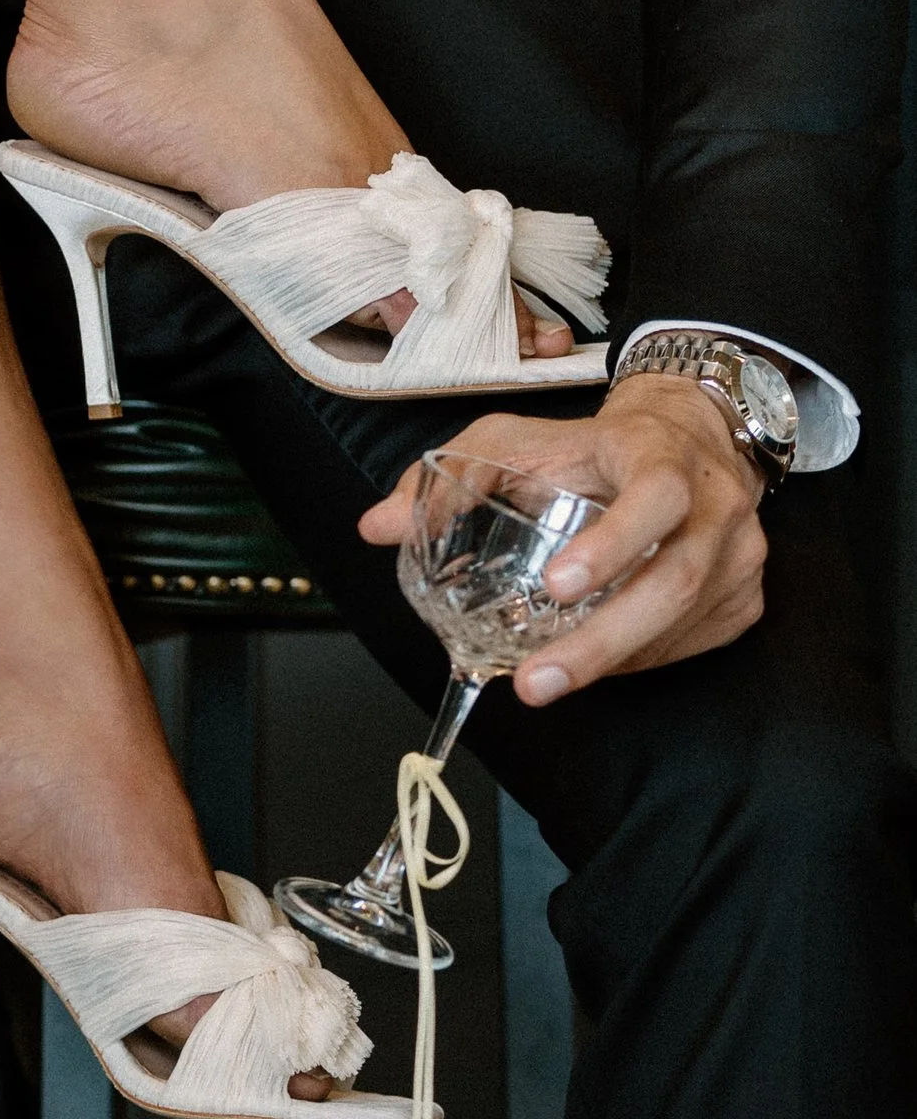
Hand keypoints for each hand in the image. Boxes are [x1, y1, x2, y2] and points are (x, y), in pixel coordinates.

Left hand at [357, 375, 767, 703]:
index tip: (556, 587)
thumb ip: (448, 479)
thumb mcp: (515, 441)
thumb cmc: (593, 446)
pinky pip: (693, 641)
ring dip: (614, 661)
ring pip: (684, 620)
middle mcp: (715, 504)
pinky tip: (598, 663)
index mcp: (661, 454)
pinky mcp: (744, 594)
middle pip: (673, 581)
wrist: (688, 437)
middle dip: (601, 642)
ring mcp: (740, 553)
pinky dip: (642, 660)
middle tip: (536, 682)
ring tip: (547, 682)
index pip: (654, 495)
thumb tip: (374, 526)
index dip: (612, 544)